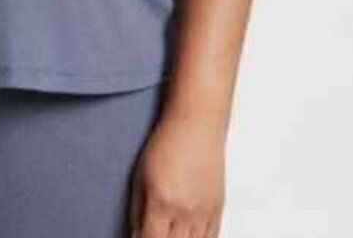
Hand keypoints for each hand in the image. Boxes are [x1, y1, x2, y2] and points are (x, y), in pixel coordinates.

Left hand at [126, 109, 225, 236]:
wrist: (196, 126)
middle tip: (153, 233)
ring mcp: (204, 214)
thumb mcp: (140, 176)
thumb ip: (137, 210)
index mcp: (161, 202)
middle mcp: (184, 212)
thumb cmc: (165, 145)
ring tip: (169, 232)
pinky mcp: (218, 212)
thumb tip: (134, 234)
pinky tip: (186, 235)